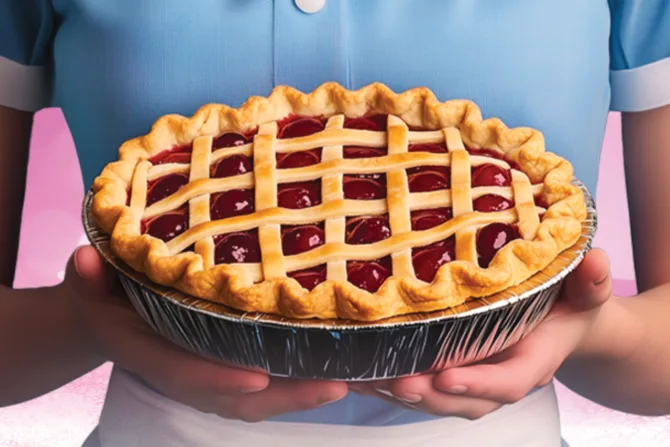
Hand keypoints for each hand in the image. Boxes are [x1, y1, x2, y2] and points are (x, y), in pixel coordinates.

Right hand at [64, 245, 346, 421]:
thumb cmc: (107, 295)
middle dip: (289, 394)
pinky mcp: (238, 361)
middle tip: (335, 384)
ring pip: (266, 393)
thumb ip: (89, 277)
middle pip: (242, 396)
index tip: (254, 379)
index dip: (216, 380)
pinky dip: (312, 377)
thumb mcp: (92, 282)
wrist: (114, 314)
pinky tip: (353, 368)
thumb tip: (87, 261)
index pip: (184, 373)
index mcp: (154, 354)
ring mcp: (218, 371)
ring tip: (361, 380)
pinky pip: (276, 378)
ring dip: (313, 389)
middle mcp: (192, 371)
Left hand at [350, 249, 612, 419]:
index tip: (446, 375)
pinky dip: (394, 384)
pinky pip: (426, 387)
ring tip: (368, 381)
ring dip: (404, 394)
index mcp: (532, 362)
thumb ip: (590, 283)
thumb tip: (596, 261)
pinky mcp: (456, 373)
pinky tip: (363, 374)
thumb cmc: (570, 306)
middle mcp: (500, 378)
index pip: (508, 382)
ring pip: (440, 399)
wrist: (564, 325)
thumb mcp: (585, 292)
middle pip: (465, 400)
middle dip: (429, 395)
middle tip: (396, 382)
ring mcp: (477, 380)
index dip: (478, 383)